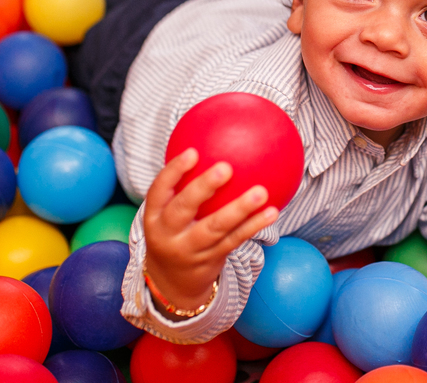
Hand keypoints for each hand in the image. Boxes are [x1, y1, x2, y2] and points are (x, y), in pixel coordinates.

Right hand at [142, 148, 278, 318]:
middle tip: (227, 168)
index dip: (173, 172)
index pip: (159, 191)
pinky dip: (254, 225)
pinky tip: (272, 211)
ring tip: (261, 192)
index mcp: (154, 218)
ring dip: (240, 209)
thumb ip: (184, 185)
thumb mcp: (168, 214)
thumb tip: (214, 142)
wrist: (172, 284)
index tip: (193, 152)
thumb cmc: (175, 233)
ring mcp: (189, 250)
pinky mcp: (211, 261)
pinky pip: (235, 240)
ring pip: (215, 228)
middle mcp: (168, 235)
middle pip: (183, 209)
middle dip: (203, 188)